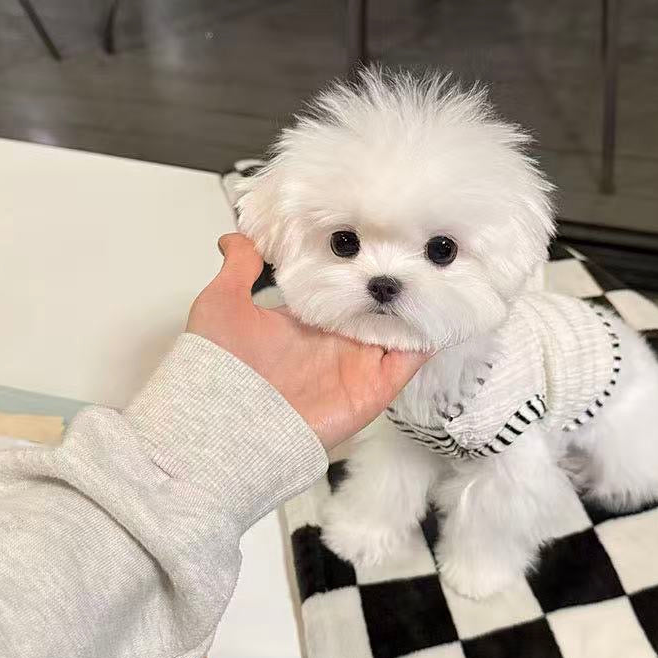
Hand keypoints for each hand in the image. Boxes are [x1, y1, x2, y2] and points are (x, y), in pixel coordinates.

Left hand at [187, 234, 427, 450]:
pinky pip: (411, 359)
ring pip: (400, 328)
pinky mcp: (375, 387)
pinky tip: (438, 308)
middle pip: (377, 307)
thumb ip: (239, 268)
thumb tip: (236, 237)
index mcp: (307, 322)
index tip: (377, 232)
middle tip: (417, 243)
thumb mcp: (223, 303)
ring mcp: (358, 365)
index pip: (344, 290)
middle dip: (396, 280)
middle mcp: (335, 342)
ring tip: (435, 269)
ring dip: (417, 303)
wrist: (226, 424)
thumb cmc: (219, 367)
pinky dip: (428, 336)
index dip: (359, 265)